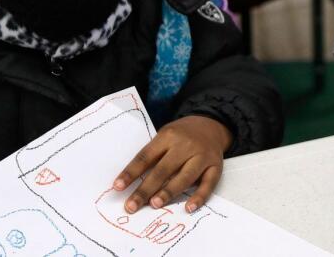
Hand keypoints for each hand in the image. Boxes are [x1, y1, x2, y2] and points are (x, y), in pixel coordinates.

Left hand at [112, 115, 232, 213]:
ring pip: (184, 177)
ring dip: (168, 191)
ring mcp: (202, 156)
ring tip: (154, 204)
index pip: (146, 156)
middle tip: (132, 205)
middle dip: (145, 189)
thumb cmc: (182, 135)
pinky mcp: (216, 166)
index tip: (118, 187)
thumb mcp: (166, 136)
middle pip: (163, 169)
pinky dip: (199, 197)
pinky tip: (189, 207)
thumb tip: (132, 182)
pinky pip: (208, 184)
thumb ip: (153, 155)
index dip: (131, 172)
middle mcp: (186, 145)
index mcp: (168, 136)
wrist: (212, 125)